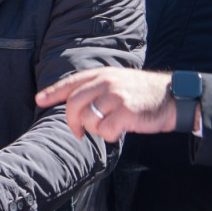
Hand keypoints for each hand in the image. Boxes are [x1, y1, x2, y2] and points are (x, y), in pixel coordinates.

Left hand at [35, 68, 180, 140]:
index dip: (52, 92)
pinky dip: (110, 135)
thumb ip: (97, 87)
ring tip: (108, 127)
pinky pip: (106, 130)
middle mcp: (107, 83)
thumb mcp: (118, 81)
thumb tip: (72, 103)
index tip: (39, 100)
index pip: (71, 83)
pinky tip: (120, 130)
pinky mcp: (126, 112)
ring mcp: (116, 97)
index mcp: (103, 74)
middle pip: (74, 104)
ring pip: (88, 119)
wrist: (172, 97)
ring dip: (95, 129)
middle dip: (72, 122)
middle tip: (77, 132)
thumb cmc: (142, 93)